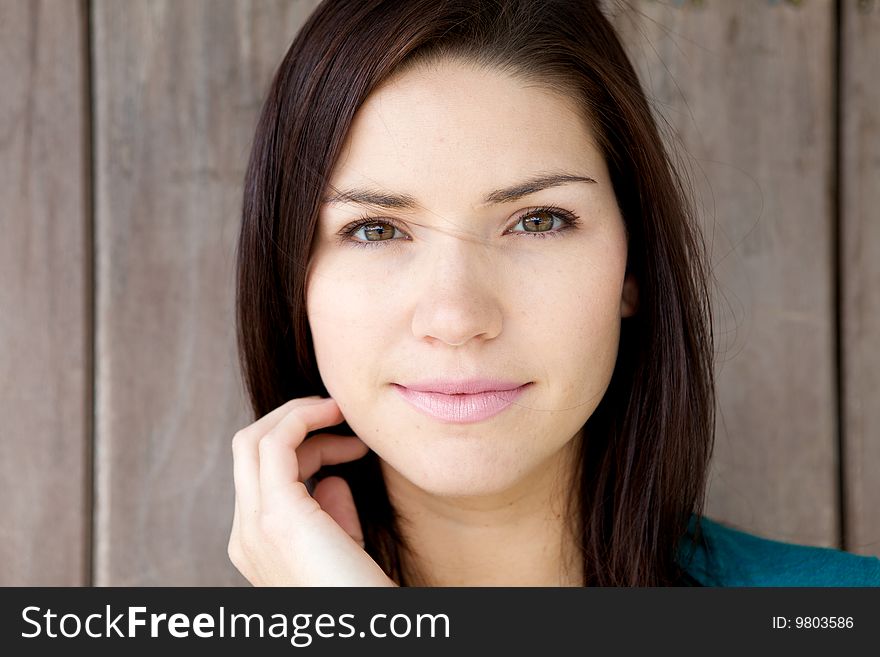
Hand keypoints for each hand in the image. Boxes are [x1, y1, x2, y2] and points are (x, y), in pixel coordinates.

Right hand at [228, 396, 396, 585]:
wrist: (372, 634)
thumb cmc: (364, 594)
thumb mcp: (344, 548)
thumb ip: (332, 511)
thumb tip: (333, 479)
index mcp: (255, 544)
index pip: (261, 473)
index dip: (303, 447)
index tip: (349, 443)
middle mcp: (244, 535)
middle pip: (247, 449)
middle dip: (291, 420)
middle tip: (339, 413)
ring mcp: (254, 527)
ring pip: (252, 440)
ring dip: (298, 414)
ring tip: (343, 413)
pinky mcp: (277, 517)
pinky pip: (274, 443)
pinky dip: (302, 418)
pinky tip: (336, 416)